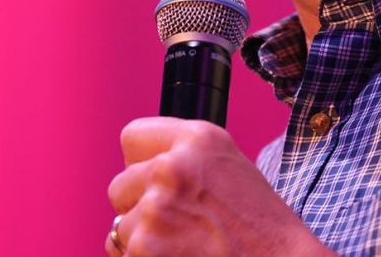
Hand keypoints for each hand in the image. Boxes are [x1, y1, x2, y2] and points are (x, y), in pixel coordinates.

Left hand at [106, 117, 331, 256]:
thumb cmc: (261, 226)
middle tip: (179, 223)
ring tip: (185, 246)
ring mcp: (156, 209)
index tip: (156, 182)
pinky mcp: (144, 247)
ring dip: (143, 241)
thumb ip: (184, 158)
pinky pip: (122, 254)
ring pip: (120, 227)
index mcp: (198, 139)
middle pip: (120, 185)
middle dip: (139, 207)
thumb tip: (139, 168)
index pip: (132, 136)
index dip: (142, 163)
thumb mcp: (228, 167)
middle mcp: (173, 167)